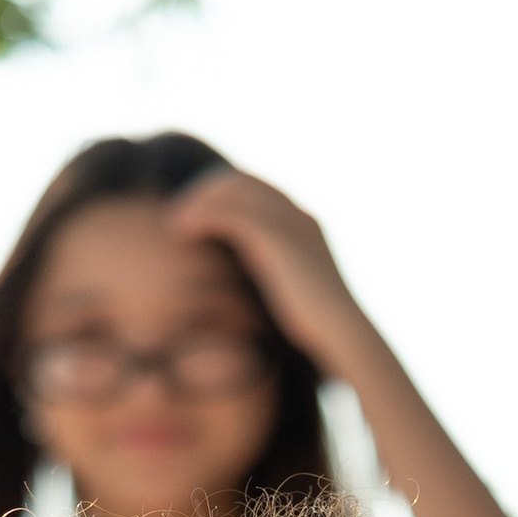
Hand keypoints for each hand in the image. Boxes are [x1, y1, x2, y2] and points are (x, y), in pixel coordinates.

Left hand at [168, 168, 366, 377]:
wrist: (341, 335)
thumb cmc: (319, 329)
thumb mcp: (294, 294)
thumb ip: (276, 276)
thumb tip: (257, 285)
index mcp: (304, 223)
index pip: (258, 190)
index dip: (225, 195)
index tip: (199, 213)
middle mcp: (298, 214)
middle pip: (243, 181)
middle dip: (208, 191)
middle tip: (180, 211)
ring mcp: (289, 222)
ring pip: (234, 189)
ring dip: (200, 200)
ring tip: (175, 220)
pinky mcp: (276, 238)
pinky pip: (230, 213)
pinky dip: (203, 216)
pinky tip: (182, 231)